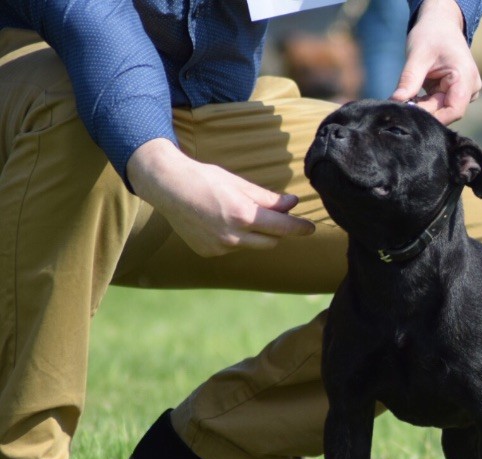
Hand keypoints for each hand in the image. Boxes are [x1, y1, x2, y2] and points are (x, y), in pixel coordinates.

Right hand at [126, 138, 314, 256]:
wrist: (168, 187)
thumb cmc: (205, 179)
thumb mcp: (240, 184)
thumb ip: (268, 198)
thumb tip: (293, 203)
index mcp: (243, 216)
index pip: (282, 228)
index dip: (299, 228)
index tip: (311, 228)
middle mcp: (233, 236)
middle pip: (271, 241)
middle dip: (276, 230)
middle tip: (274, 216)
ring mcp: (219, 247)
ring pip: (251, 245)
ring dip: (253, 234)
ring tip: (236, 213)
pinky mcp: (208, 253)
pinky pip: (232, 248)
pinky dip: (233, 238)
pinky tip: (217, 222)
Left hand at [390, 0, 481, 124]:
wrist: (440, 22)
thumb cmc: (431, 34)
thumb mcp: (417, 56)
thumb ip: (409, 81)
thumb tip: (395, 102)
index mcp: (465, 77)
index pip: (454, 110)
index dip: (433, 117)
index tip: (410, 114)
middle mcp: (470, 88)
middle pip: (446, 111)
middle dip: (424, 111)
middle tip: (401, 106)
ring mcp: (465, 91)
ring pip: (442, 110)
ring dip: (423, 107)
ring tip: (406, 97)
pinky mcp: (455, 92)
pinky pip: (440, 105)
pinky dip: (425, 103)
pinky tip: (413, 95)